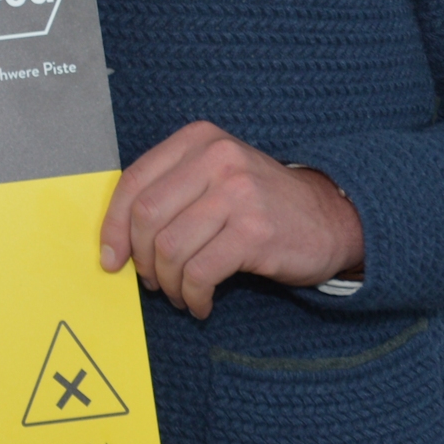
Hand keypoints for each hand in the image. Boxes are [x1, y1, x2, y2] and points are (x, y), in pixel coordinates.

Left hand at [99, 121, 365, 317]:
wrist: (331, 218)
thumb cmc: (258, 203)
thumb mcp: (213, 177)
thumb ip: (169, 192)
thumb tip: (117, 239)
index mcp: (197, 140)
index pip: (135, 181)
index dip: (114, 225)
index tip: (111, 257)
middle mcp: (216, 159)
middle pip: (147, 215)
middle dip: (141, 258)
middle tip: (152, 280)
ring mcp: (238, 193)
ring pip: (170, 247)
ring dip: (168, 282)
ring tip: (179, 294)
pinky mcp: (255, 232)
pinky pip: (200, 272)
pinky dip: (193, 296)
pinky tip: (201, 303)